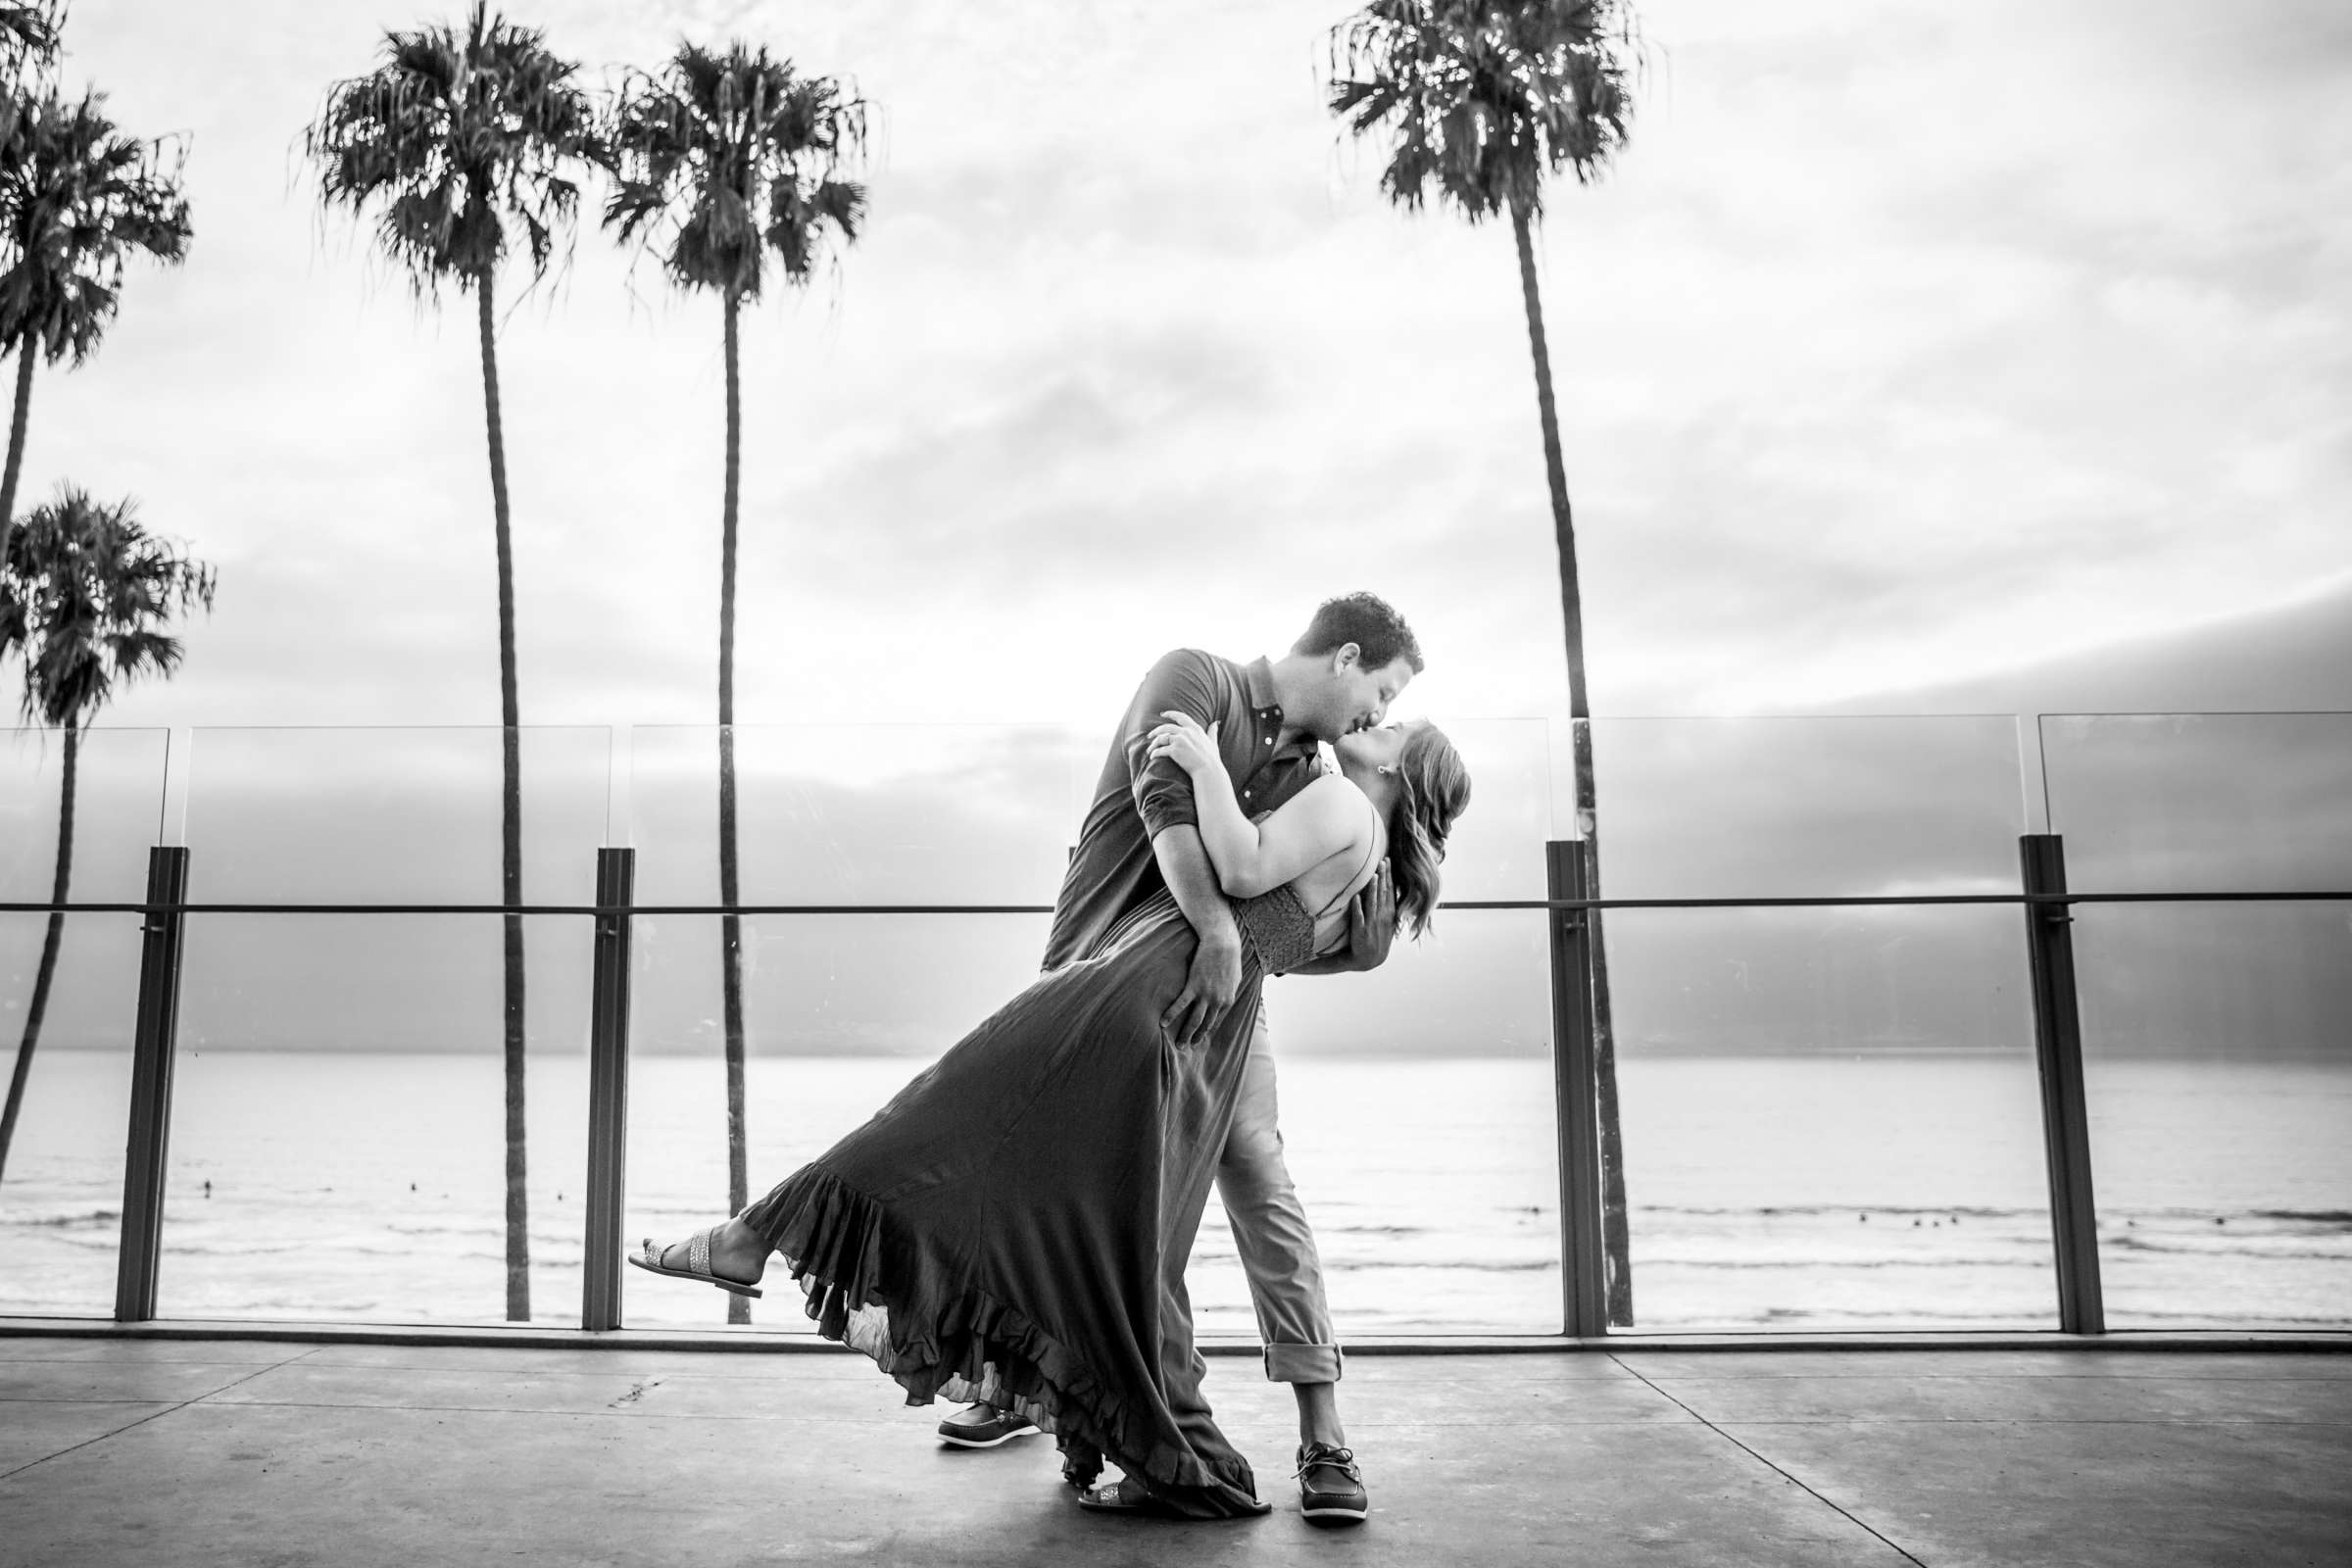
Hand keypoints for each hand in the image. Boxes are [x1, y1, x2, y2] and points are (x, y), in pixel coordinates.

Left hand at [1144, 710, 1222, 779]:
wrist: (1208, 771)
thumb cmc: (1211, 759)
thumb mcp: (1213, 742)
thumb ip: (1212, 732)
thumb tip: (1216, 723)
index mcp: (1195, 728)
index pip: (1180, 716)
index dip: (1170, 714)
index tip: (1163, 714)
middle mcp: (1186, 732)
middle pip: (1166, 727)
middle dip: (1156, 731)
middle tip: (1149, 735)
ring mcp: (1180, 740)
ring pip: (1161, 737)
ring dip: (1153, 743)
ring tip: (1149, 749)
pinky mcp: (1174, 750)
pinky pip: (1160, 750)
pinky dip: (1154, 753)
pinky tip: (1152, 756)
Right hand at [1162, 932, 1241, 1047]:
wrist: (1222, 943)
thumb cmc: (1230, 958)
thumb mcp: (1234, 978)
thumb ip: (1229, 990)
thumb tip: (1224, 996)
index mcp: (1228, 1001)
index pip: (1215, 1021)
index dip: (1206, 1031)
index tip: (1198, 1039)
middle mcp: (1217, 1002)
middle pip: (1205, 1025)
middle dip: (1195, 1038)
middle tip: (1186, 1048)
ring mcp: (1205, 995)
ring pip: (1195, 1020)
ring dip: (1186, 1034)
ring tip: (1178, 1044)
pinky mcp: (1193, 986)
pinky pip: (1181, 1004)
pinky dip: (1171, 1015)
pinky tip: (1163, 1023)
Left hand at [1337, 862, 1396, 972]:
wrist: (1370, 960)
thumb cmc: (1378, 938)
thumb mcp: (1388, 922)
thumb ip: (1388, 905)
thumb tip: (1390, 888)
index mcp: (1389, 912)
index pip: (1390, 890)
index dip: (1388, 875)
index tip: (1387, 860)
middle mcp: (1382, 916)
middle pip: (1383, 892)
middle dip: (1383, 877)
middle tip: (1382, 861)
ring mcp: (1371, 923)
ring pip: (1373, 903)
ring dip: (1373, 889)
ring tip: (1373, 875)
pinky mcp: (1360, 931)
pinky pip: (1358, 917)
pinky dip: (1358, 907)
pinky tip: (1356, 897)